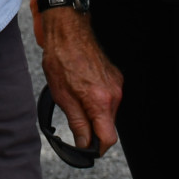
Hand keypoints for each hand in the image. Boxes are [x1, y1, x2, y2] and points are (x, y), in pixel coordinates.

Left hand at [34, 9, 121, 152]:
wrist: (68, 30)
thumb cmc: (61, 59)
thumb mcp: (63, 97)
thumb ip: (77, 124)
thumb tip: (84, 145)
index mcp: (101, 101)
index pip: (108, 139)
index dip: (96, 148)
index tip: (86, 148)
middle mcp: (114, 93)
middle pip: (108, 126)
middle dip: (92, 128)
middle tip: (73, 118)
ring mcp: (116, 84)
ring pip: (108, 112)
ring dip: (94, 112)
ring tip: (75, 97)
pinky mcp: (115, 76)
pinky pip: (108, 97)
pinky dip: (96, 99)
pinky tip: (82, 87)